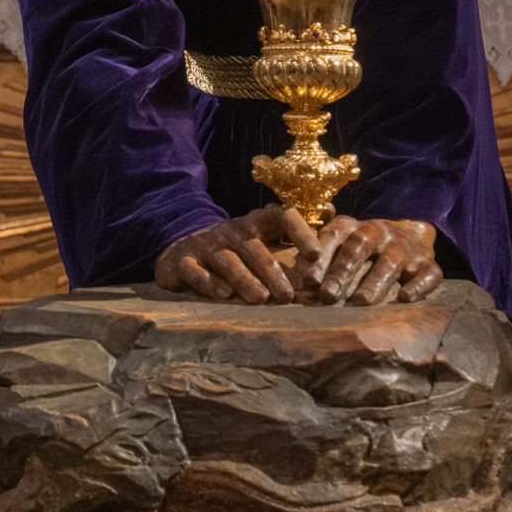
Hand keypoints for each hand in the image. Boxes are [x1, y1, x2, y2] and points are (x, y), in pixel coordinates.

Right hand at [155, 204, 320, 304]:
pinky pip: (196, 271)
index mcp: (255, 223)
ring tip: (261, 299)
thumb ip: (292, 230)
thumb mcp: (260, 235)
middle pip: (254, 247)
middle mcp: (232, 231)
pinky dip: (209, 282)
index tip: (316, 255)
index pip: (281, 215)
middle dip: (272, 271)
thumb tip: (331, 212)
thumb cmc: (233, 248)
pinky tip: (223, 295)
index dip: (299, 231)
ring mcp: (207, 245)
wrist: (180, 248)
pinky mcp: (184, 261)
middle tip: (289, 296)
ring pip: (228, 261)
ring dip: (245, 280)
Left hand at [294, 216, 443, 306]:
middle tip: (328, 296)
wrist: (413, 234)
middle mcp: (380, 231)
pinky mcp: (429, 264)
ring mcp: (405, 248)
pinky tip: (405, 299)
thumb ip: (319, 254)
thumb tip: (298, 279)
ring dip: (374, 282)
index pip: (334, 236)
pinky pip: (427, 274)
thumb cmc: (366, 247)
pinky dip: (417, 286)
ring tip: (360, 302)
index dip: (320, 257)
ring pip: (390, 262)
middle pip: (359, 246)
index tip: (309, 282)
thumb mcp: (342, 241)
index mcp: (354, 226)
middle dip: (343, 271)